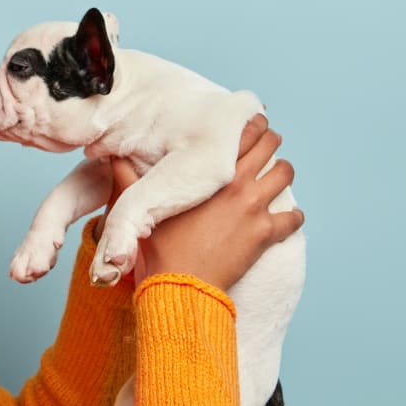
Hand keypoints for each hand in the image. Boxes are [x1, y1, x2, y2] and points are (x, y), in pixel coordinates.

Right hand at [103, 115, 303, 290]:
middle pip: (270, 146)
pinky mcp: (265, 234)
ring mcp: (254, 209)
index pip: (241, 133)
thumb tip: (111, 158)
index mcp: (210, 173)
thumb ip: (128, 179)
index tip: (251, 122)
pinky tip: (287, 218)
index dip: (251, 124)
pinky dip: (293, 216)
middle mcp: (237, 185)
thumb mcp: (141, 208)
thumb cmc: (161, 247)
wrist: (180, 283)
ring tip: (275, 176)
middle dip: (270, 142)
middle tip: (266, 145)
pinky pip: (293, 218)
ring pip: (285, 175)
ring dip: (282, 173)